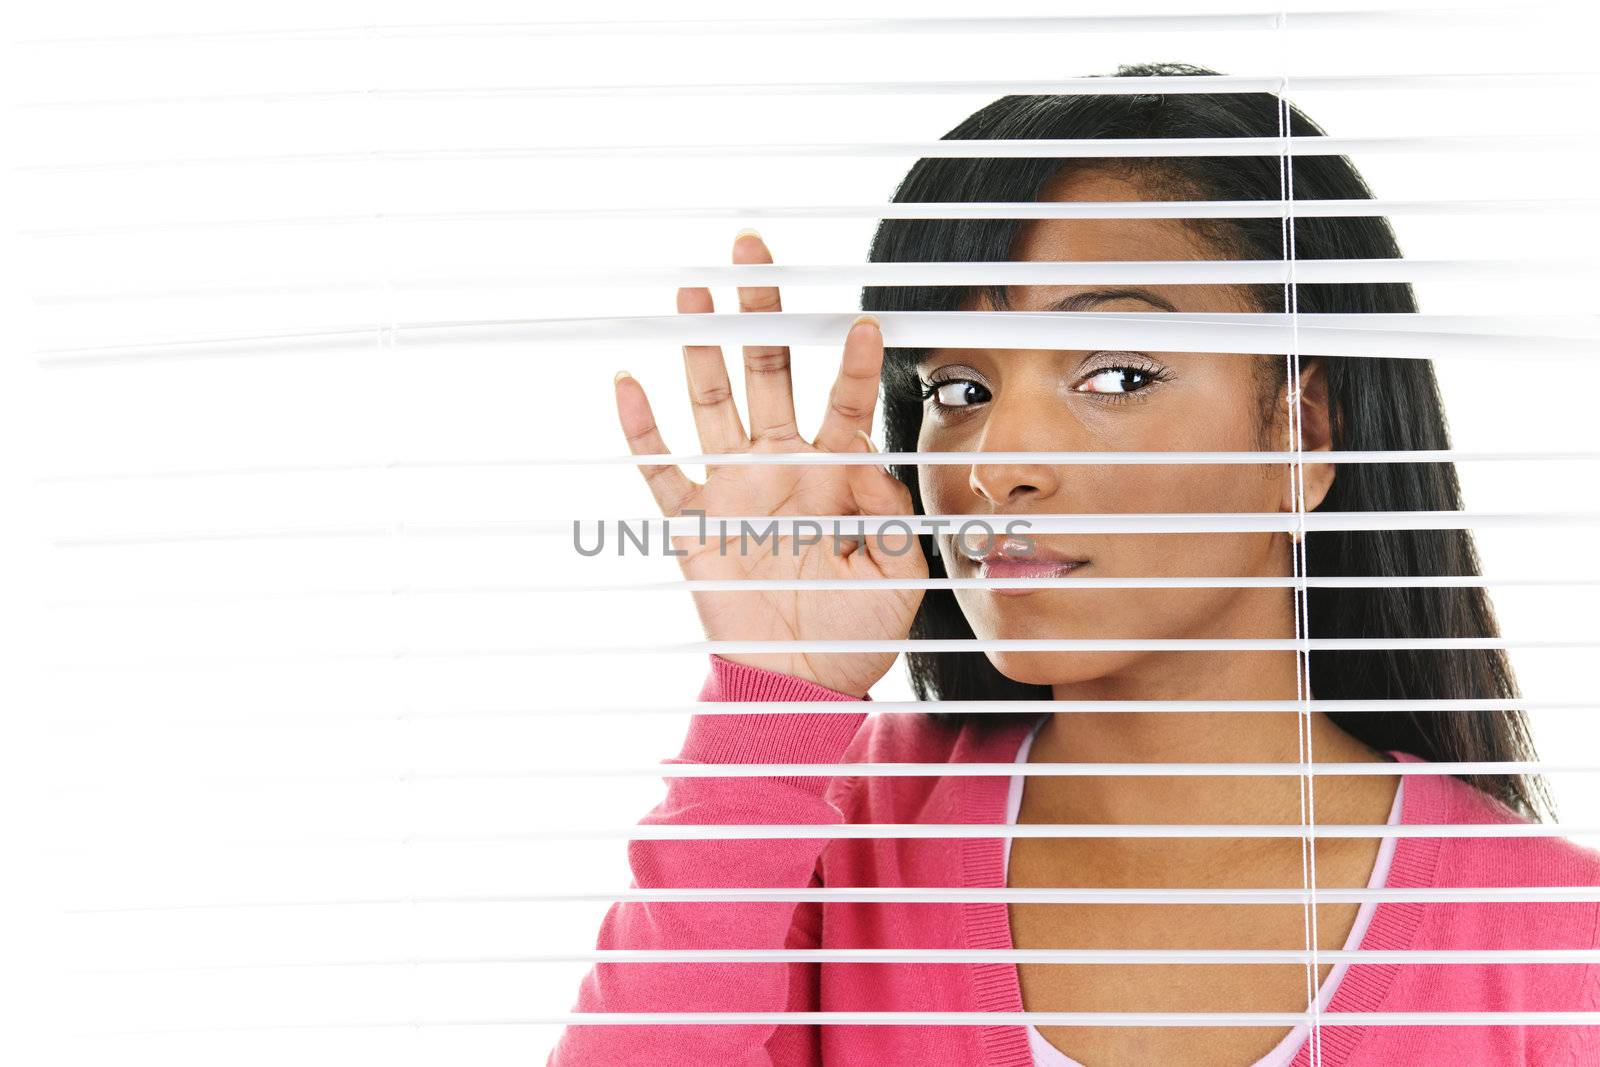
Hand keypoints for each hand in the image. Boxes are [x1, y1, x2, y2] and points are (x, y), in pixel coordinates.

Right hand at [611, 230, 926, 698]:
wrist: (803, 683)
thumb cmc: (857, 629)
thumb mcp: (901, 573)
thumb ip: (893, 516)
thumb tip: (868, 464)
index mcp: (835, 471)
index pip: (845, 399)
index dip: (853, 361)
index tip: (863, 321)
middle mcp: (781, 465)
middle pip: (770, 371)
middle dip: (763, 310)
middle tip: (754, 249)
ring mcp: (733, 488)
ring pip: (713, 402)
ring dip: (703, 347)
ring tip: (694, 292)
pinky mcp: (694, 524)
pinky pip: (661, 470)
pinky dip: (641, 430)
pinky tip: (628, 382)